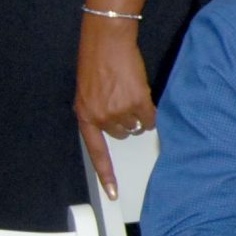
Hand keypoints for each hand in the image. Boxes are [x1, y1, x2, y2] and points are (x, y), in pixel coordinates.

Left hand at [75, 17, 154, 199]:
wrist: (107, 41)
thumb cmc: (96, 62)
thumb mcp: (88, 91)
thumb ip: (96, 111)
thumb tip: (114, 127)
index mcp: (85, 116)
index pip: (96, 153)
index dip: (106, 174)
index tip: (113, 193)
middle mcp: (101, 117)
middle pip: (121, 135)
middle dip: (124, 122)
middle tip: (121, 101)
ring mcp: (120, 111)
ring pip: (136, 126)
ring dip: (136, 113)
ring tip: (129, 93)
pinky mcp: (138, 102)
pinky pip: (150, 118)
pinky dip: (150, 111)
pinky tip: (141, 95)